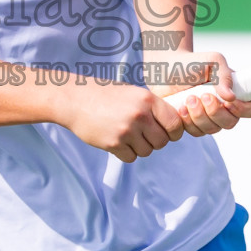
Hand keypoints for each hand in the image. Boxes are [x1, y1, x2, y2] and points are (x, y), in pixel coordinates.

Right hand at [58, 82, 184, 162]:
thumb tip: (174, 126)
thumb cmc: (105, 95)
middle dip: (155, 141)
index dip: (174, 131)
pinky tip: (117, 140)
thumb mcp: (133, 94)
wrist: (75, 100)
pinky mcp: (113, 144)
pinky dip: (126, 153)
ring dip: (139, 147)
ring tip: (126, 135)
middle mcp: (139, 115)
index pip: (174, 123)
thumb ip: (152, 108)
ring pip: (147, 151)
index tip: (167, 132)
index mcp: (147, 100)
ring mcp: (126, 130)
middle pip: (162, 141)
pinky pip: (131, 157)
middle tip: (143, 135)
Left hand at [147, 50, 250, 136]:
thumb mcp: (212, 61)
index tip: (227, 101)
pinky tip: (181, 107)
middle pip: (230, 123)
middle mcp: (224, 108)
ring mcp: (208, 118)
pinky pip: (196, 132)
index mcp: (235, 93)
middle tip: (203, 96)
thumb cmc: (191, 62)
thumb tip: (231, 96)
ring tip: (189, 98)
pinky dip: (188, 121)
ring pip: (212, 130)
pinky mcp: (192, 124)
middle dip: (216, 112)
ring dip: (200, 116)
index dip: (242, 109)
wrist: (165, 68)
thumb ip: (224, 75)